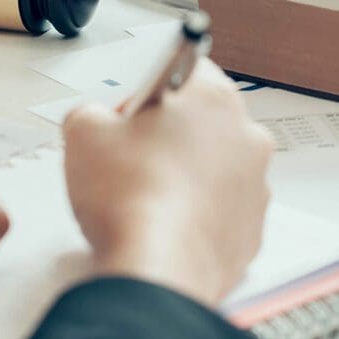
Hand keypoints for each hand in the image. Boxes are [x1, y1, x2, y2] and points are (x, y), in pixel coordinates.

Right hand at [63, 59, 271, 306]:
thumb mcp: (82, 131)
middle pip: (201, 120)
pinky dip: (199, 212)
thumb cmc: (130, 199)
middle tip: (131, 160)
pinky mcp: (254, 225)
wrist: (157, 267)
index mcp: (211, 96)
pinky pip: (223, 208)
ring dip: (186, 174)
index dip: (147, 94)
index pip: (182, 71)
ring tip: (147, 196)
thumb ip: (91, 111)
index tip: (129, 117)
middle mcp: (245, 133)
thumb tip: (96, 120)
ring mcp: (256, 181)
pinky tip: (167, 222)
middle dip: (168, 135)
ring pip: (215, 165)